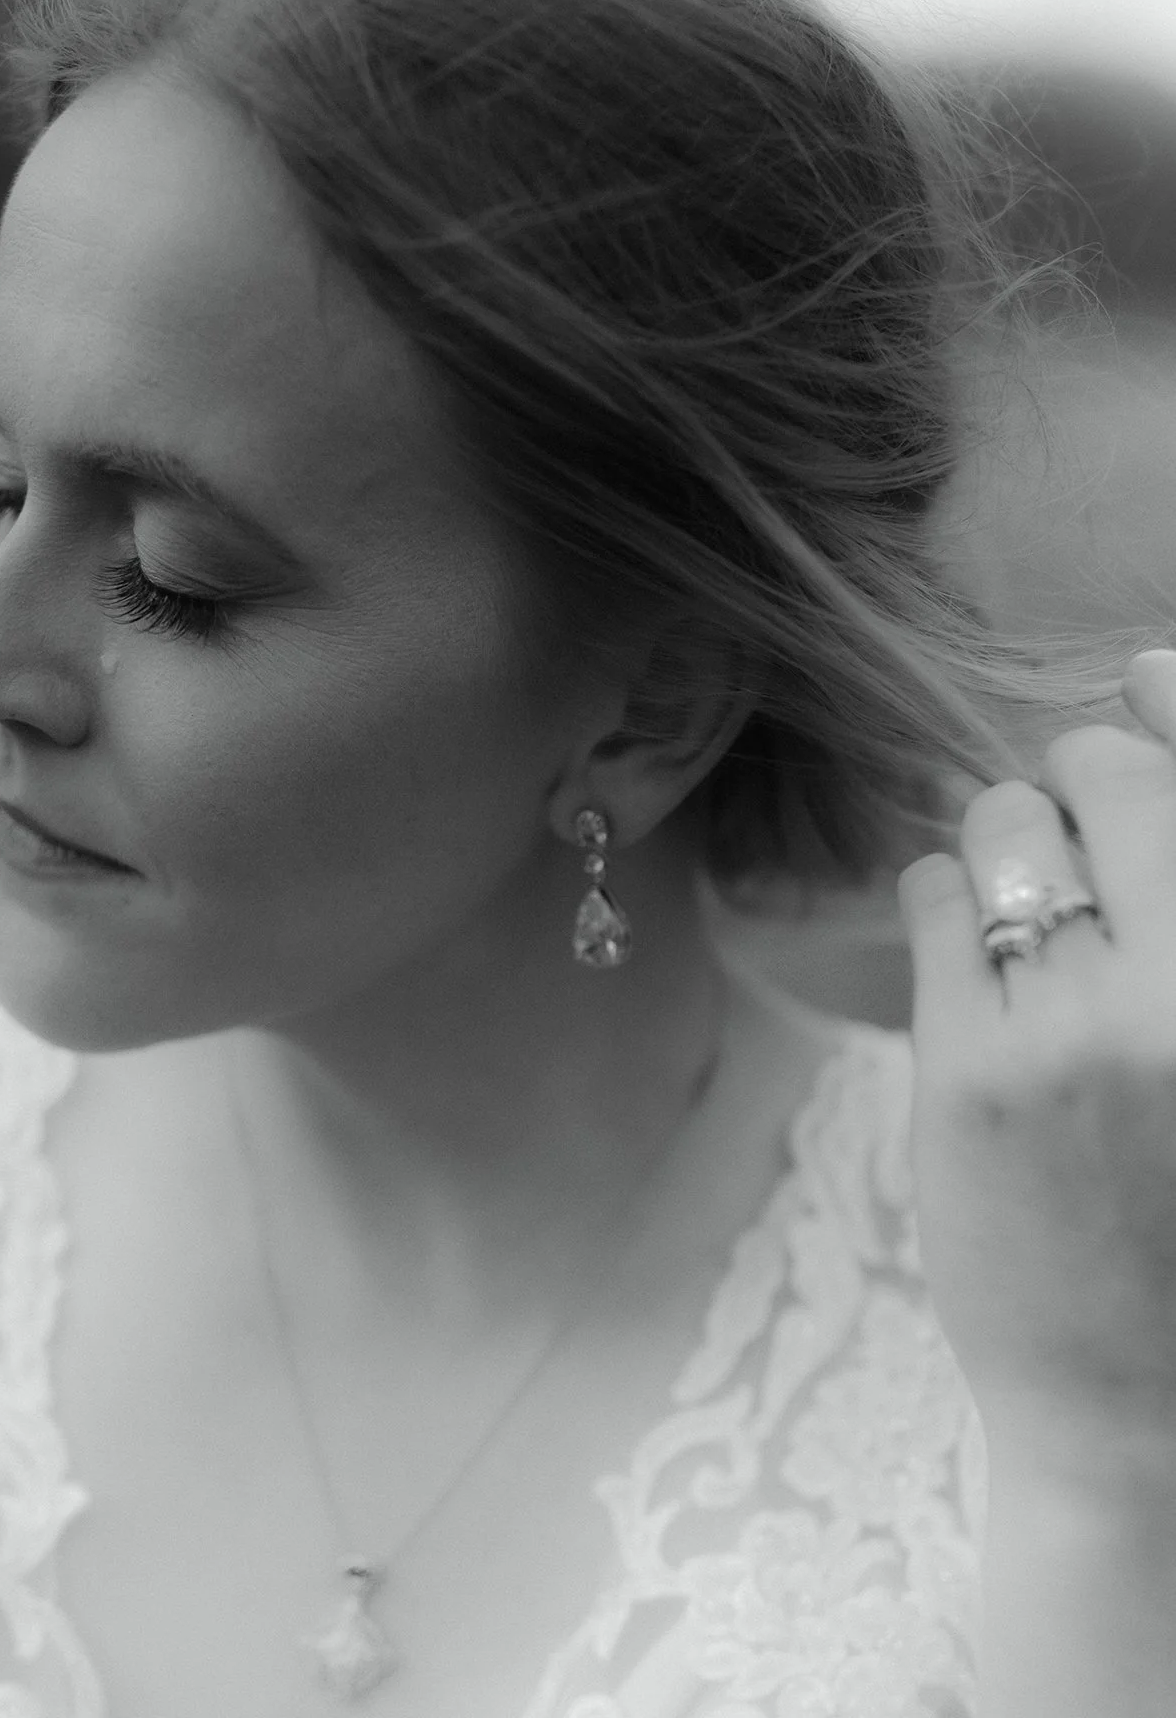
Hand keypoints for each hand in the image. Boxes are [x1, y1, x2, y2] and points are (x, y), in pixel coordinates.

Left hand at [899, 650, 1175, 1476]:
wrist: (1149, 1406)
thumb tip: (1141, 691)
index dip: (1166, 704)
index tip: (1145, 676)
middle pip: (1106, 772)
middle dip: (1078, 775)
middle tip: (1071, 826)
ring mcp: (1081, 1022)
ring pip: (1002, 821)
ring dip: (1002, 841)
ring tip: (1020, 912)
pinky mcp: (972, 1063)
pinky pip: (929, 893)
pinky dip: (939, 898)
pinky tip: (965, 954)